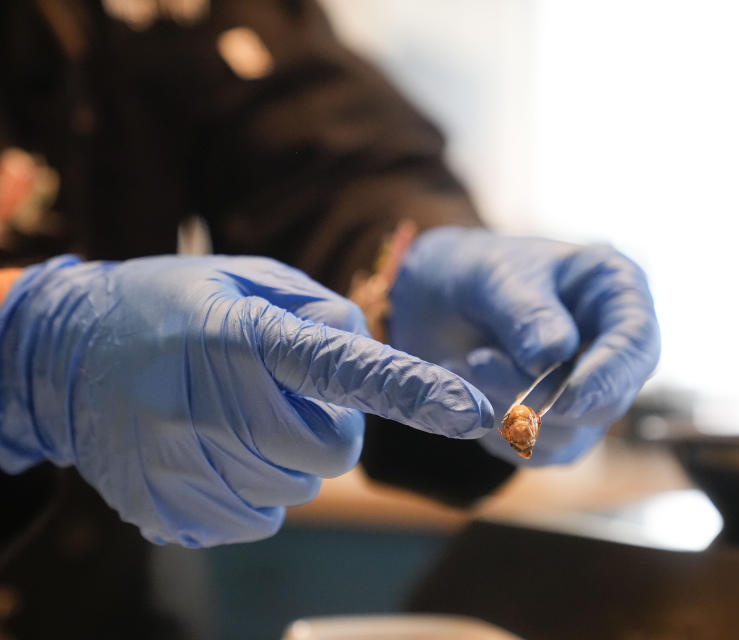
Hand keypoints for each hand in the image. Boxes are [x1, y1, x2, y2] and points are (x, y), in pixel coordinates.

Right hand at [0, 255, 492, 545]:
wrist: (61, 354)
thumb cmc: (170, 305)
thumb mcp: (242, 276)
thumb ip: (317, 311)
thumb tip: (366, 352)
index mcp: (237, 334)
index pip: (339, 368)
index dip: (411, 390)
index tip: (471, 411)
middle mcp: (206, 403)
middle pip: (331, 454)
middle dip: (329, 429)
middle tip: (285, 396)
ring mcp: (179, 464)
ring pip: (295, 491)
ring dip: (286, 459)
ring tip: (233, 415)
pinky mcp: (162, 507)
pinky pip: (255, 520)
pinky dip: (253, 490)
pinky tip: (213, 448)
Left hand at [390, 227, 659, 464]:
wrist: (439, 303)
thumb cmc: (478, 273)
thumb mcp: (495, 276)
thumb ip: (526, 312)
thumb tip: (551, 355)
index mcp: (617, 294)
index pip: (635, 344)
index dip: (608, 377)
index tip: (568, 400)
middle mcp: (615, 349)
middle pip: (607, 399)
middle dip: (540, 395)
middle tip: (477, 362)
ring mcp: (590, 393)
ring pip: (567, 432)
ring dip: (507, 408)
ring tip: (462, 361)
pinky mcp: (560, 430)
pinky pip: (535, 449)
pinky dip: (496, 427)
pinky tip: (471, 386)